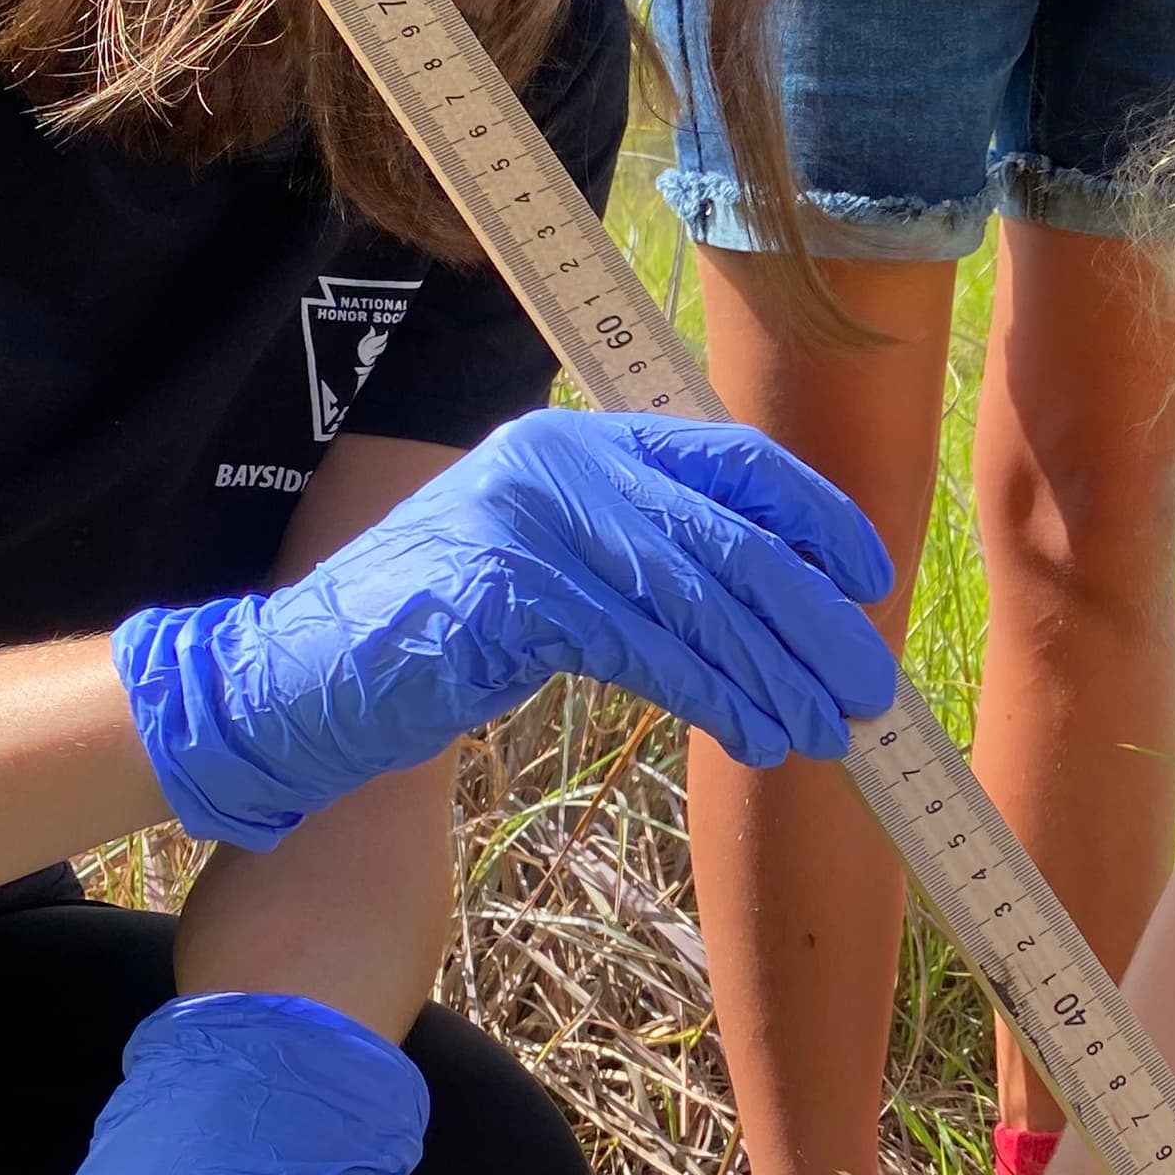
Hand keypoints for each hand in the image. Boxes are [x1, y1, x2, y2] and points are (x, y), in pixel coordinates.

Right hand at [115, 408, 897, 848]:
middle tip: (869, 686)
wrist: (302, 683)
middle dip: (815, 619)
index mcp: (582, 440)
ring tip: (824, 731)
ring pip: (700, 597)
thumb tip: (784, 602)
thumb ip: (647, 559)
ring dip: (777, 673)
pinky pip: (646, 646)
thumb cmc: (441, 637)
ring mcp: (532, 518)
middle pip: (733, 536)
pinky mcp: (511, 589)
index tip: (871, 580)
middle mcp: (561, 459)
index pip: (735, 459)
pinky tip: (752, 733)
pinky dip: (713, 694)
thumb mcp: (557, 572)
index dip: (817, 519)